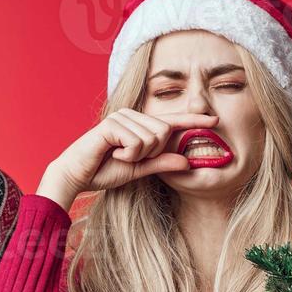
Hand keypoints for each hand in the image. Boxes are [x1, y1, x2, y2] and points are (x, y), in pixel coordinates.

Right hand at [36, 108, 220, 209]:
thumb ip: (162, 164)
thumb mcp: (139, 169)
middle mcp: (132, 115)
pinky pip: (137, 142)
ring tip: (119, 156)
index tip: (215, 120)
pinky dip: (128, 154)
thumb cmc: (104, 171)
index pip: (171, 121)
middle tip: (130, 158)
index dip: (194, 122)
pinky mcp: (112, 124)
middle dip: (152, 152)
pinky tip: (113, 153)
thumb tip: (188, 162)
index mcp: (139, 123)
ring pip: (153, 138)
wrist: (76, 176)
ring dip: (138, 155)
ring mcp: (122, 117)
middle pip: (165, 132)